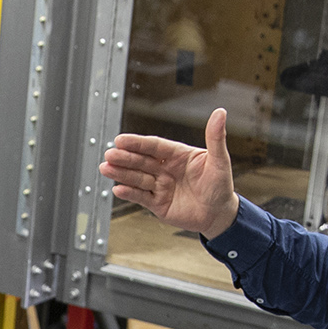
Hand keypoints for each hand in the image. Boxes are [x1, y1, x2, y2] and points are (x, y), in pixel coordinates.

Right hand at [100, 107, 238, 240]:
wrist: (220, 216)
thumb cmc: (221, 187)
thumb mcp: (219, 161)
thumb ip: (216, 137)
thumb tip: (220, 112)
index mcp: (178, 155)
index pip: (155, 146)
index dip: (138, 143)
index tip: (122, 139)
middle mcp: (166, 169)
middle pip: (142, 161)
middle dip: (125, 158)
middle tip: (110, 154)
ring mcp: (161, 186)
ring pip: (138, 178)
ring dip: (122, 173)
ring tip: (106, 168)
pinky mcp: (158, 203)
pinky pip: (141, 197)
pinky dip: (129, 193)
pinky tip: (118, 188)